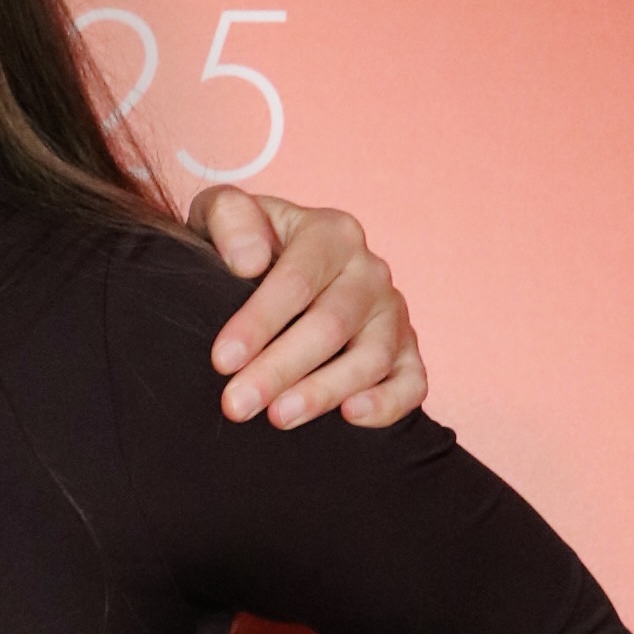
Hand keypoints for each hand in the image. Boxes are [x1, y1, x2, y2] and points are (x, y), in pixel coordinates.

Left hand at [200, 185, 424, 429]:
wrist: (275, 271)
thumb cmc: (247, 249)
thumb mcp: (223, 216)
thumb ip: (229, 219)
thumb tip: (248, 262)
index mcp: (331, 234)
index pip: (297, 281)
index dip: (259, 322)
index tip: (222, 360)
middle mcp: (369, 272)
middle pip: (331, 325)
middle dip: (280, 369)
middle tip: (236, 405)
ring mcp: (392, 314)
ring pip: (370, 359)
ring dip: (324, 392)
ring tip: (279, 417)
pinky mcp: (406, 352)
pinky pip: (411, 382)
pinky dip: (388, 403)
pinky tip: (351, 417)